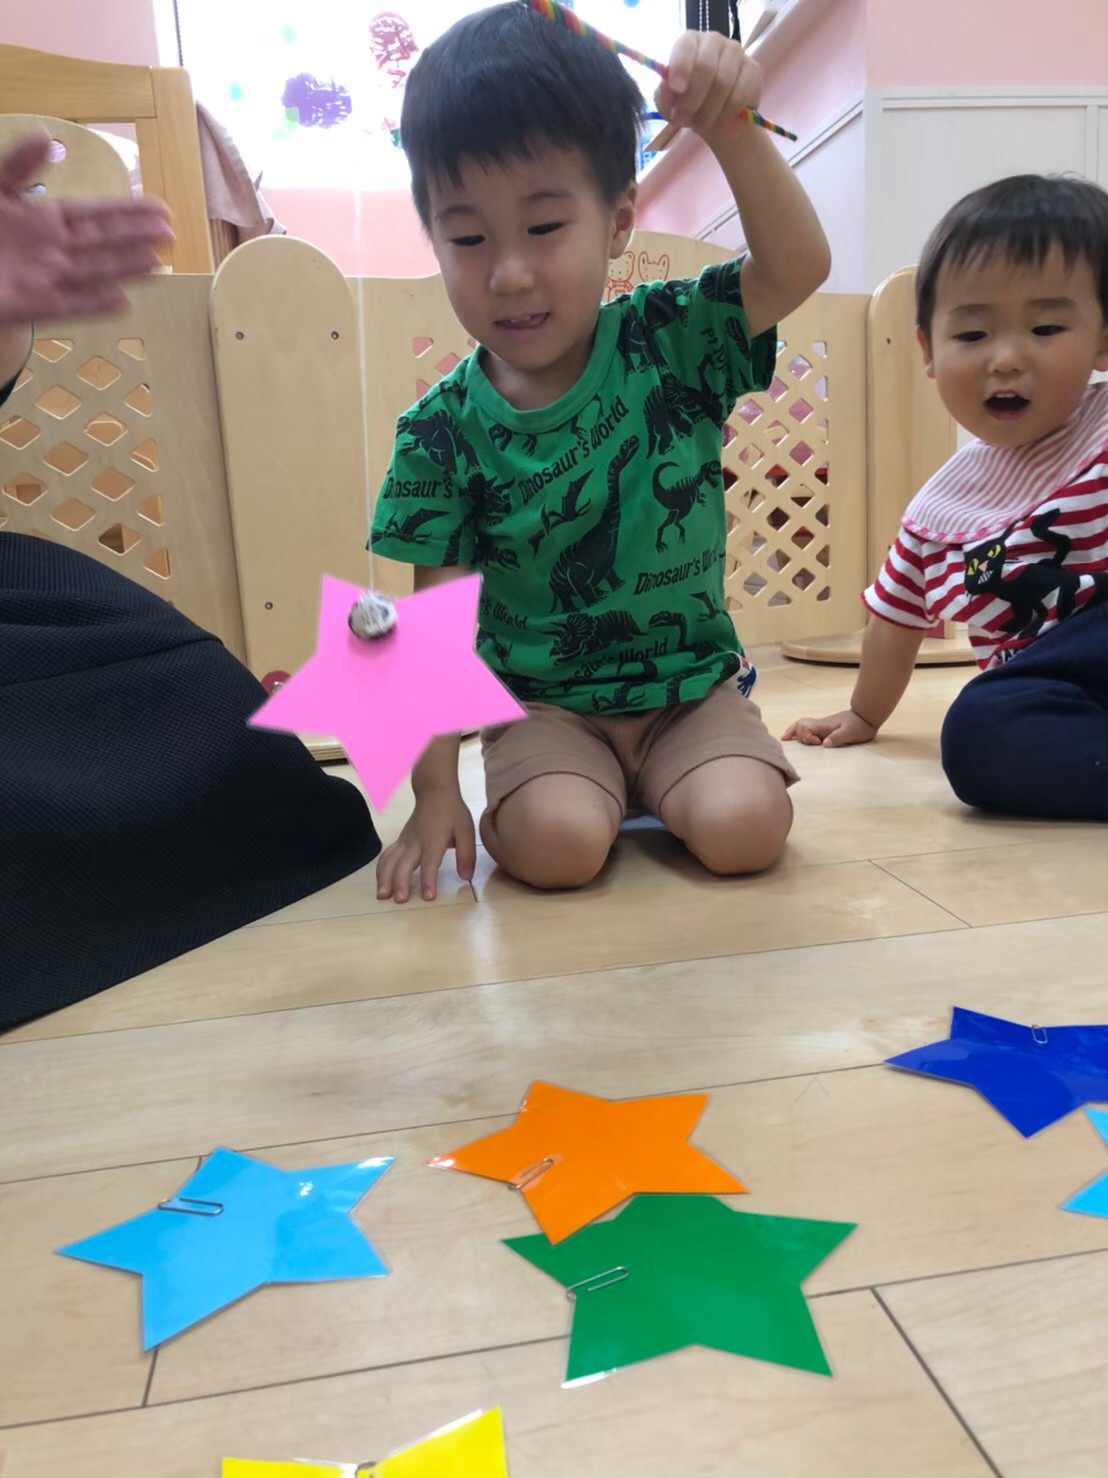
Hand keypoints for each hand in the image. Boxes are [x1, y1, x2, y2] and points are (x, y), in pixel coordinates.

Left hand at [0, 131, 171, 324]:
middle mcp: (53, 249)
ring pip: (93, 272)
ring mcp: (46, 279)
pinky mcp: (33, 305)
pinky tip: (122, 302)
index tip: (161, 209)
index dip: (128, 212)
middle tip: (170, 234)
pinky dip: (94, 304)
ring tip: (156, 264)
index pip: (97, 214)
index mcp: (45, 219)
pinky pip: (69, 305)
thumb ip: (19, 166)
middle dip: (136, 238)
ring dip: (124, 268)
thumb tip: (48, 138)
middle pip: (103, 242)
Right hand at [375, 789, 476, 903]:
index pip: (430, 863)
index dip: (429, 880)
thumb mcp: (467, 831)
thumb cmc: (452, 812)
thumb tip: (466, 877)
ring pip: (390, 860)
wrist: (434, 792)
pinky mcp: (400, 841)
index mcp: (434, 841)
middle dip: (400, 883)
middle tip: (400, 900)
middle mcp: (416, 842)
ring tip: (382, 895)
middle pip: (404, 864)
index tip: (428, 897)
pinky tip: (381, 883)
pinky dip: (381, 870)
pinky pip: (386, 856)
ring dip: (384, 878)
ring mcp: (405, 841)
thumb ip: (466, 855)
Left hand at [656, 30, 762, 143]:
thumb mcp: (669, 103)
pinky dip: (727, 115)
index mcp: (689, 41)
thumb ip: (665, 94)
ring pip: (723, 84)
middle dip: (692, 100)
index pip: (686, 47)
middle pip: (706, 67)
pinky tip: (720, 122)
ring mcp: (736, 52)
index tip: (677, 89)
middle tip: (684, 121)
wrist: (714, 117)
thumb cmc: (686, 103)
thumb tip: (668, 87)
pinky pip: (740, 95)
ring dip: (709, 112)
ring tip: (701, 126)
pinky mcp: (753, 70)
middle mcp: (713, 40)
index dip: (681, 67)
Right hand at [783, 709, 877, 747]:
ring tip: (785, 739)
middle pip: (800, 725)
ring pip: (801, 725)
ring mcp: (821, 725)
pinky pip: (806, 727)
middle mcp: (819, 724)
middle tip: (808, 744)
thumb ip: (838, 737)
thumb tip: (824, 744)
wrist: (866, 716)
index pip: (806, 727)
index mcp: (824, 725)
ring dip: (793, 731)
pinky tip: (792, 736)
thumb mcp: (852, 733)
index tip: (818, 744)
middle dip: (798, 735)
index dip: (807, 737)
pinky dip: (798, 731)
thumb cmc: (860, 725)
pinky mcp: (823, 728)